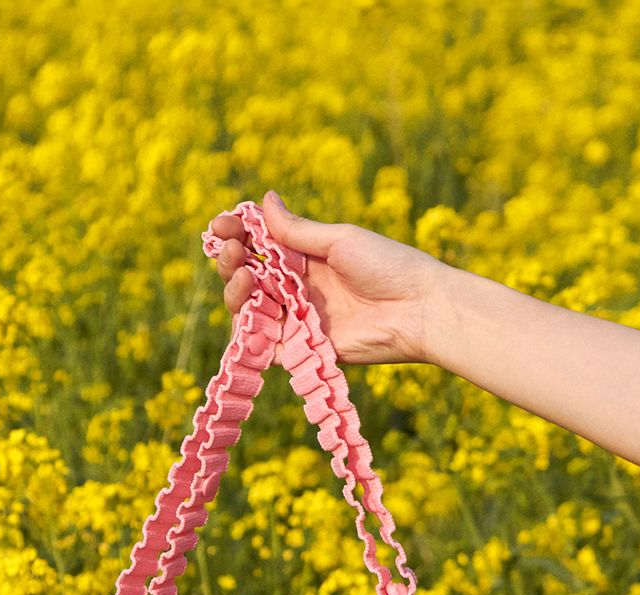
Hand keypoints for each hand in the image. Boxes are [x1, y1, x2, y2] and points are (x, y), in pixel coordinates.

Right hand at [209, 190, 441, 366]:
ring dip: (235, 292)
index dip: (236, 235)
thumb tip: (265, 200)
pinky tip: (246, 313)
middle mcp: (297, 288)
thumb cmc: (387, 267)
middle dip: (231, 262)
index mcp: (305, 257)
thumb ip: (297, 230)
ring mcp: (298, 319)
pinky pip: (264, 347)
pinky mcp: (303, 350)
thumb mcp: (339, 240)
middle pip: (247, 277)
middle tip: (235, 252)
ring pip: (249, 310)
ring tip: (243, 278)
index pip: (258, 245)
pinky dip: (248, 334)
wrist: (418, 310)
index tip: (220, 226)